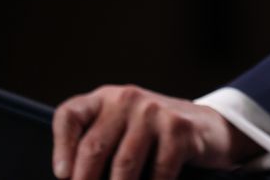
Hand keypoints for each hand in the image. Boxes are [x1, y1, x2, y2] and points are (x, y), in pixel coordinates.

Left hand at [52, 84, 261, 179]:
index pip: (70, 115)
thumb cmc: (155, 135)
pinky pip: (157, 173)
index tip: (63, 175)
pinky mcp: (179, 129)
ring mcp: (154, 112)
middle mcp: (128, 99)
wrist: (207, 127)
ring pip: (123, 166)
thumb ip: (100, 144)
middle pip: (93, 147)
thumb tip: (75, 178)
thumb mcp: (123, 128)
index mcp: (106, 98)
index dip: (61, 148)